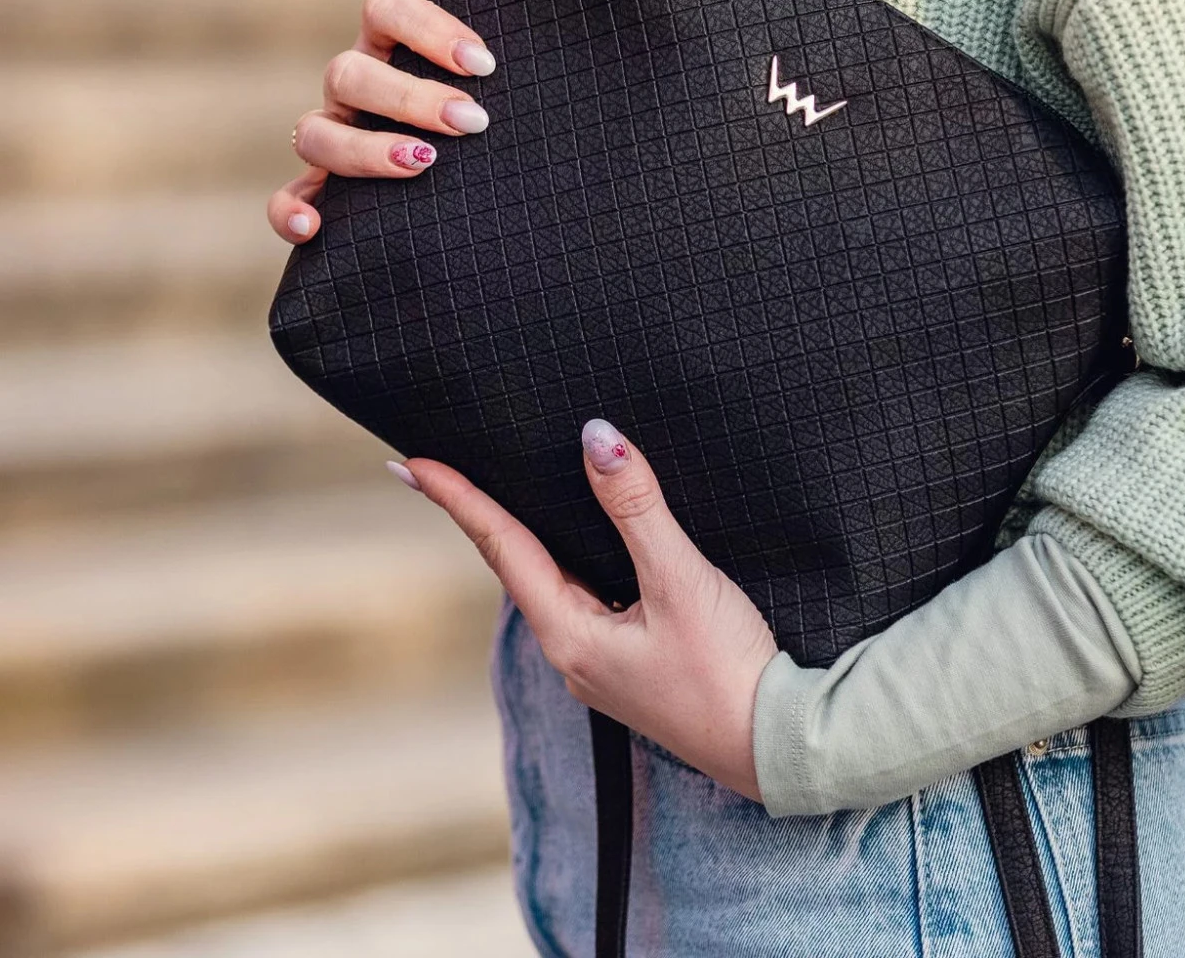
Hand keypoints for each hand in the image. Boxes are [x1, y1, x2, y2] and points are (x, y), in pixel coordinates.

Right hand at [267, 0, 495, 244]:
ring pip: (316, 133)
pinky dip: (290, 211)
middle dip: (410, 97)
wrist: (481, 162)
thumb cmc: (492, 91)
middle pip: (348, 73)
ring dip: (365, 150)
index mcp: (389, 41)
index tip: (483, 63)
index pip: (385, 8)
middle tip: (471, 120)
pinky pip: (287, 198)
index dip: (427, 28)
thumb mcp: (501, 55)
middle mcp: (354, 84)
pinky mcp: (323, 190)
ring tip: (422, 162)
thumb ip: (511, 15)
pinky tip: (315, 227)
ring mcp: (334, 134)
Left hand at [395, 423, 777, 800]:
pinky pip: (584, 595)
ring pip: (550, 581)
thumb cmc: (726, 671)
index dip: (458, 500)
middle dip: (478, 516)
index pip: (500, 547)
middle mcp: (572, 651)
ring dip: (521, 537)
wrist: (772, 747)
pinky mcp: (631, 663)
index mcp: (568, 634)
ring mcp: (599, 662)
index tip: (412, 464)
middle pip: (515, 565)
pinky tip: (578, 543)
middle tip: (438, 471)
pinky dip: (566, 556)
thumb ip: (637, 508)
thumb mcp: (680, 579)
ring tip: (495, 496)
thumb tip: (595, 437)